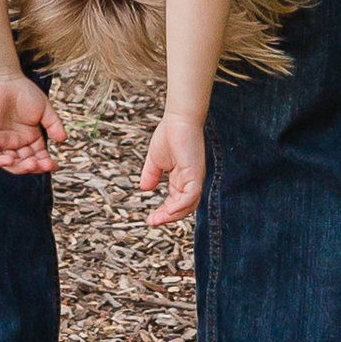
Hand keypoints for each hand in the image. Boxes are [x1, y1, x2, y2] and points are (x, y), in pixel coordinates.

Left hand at [0, 73, 65, 176]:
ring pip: (11, 163)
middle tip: (44, 164)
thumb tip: (64, 140)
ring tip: (31, 164)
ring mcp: (2, 141)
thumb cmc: (24, 91)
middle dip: (35, 167)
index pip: (39, 156)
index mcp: (30, 137)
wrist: (3, 78)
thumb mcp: (44, 109)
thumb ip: (54, 124)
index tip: (55, 166)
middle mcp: (16, 142)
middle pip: (26, 163)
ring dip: (20, 168)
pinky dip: (0, 161)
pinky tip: (10, 160)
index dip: (46, 164)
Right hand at [140, 112, 206, 227]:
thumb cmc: (170, 135)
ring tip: (158, 219)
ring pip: (189, 205)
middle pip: (183, 208)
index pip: (175, 203)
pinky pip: (191, 196)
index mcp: (182, 180)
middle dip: (167, 218)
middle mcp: (190, 182)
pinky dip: (180, 205)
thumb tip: (144, 189)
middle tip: (152, 222)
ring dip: (173, 215)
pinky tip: (168, 209)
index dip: (163, 213)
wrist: (178, 119)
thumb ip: (151, 175)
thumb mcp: (155, 160)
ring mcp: (195, 178)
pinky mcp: (196, 173)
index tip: (150, 220)